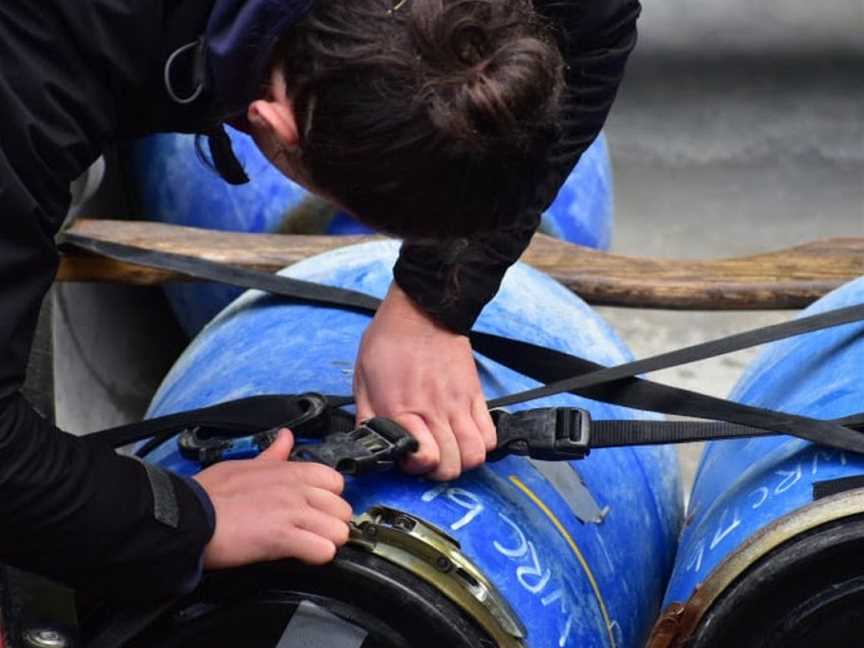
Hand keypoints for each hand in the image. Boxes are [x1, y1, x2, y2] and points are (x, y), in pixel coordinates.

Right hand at [193, 430, 351, 568]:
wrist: (189, 517)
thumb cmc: (210, 493)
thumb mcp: (245, 464)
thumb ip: (273, 455)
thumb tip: (286, 437)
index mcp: (291, 471)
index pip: (336, 482)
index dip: (329, 500)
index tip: (315, 510)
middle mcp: (297, 489)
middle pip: (343, 509)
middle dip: (331, 524)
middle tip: (310, 532)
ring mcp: (293, 512)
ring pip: (339, 531)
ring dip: (327, 542)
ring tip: (307, 546)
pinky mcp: (283, 538)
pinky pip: (323, 551)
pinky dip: (317, 557)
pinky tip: (302, 556)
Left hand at [354, 282, 495, 480]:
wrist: (422, 310)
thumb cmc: (388, 342)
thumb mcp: (362, 379)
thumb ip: (368, 417)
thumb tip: (371, 444)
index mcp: (401, 409)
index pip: (424, 459)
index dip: (416, 468)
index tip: (408, 457)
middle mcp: (433, 411)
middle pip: (452, 466)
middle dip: (439, 471)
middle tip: (429, 457)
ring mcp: (459, 404)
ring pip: (475, 455)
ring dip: (462, 461)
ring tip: (449, 450)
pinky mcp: (476, 395)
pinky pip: (490, 434)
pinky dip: (481, 444)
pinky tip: (465, 436)